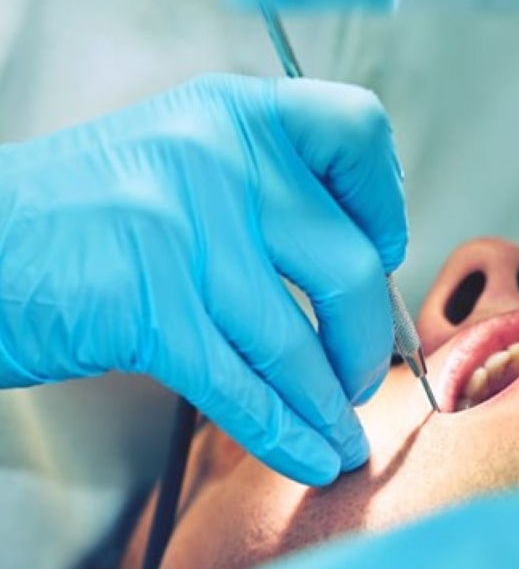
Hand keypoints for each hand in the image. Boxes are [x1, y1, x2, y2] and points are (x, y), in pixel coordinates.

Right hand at [0, 74, 406, 483]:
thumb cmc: (83, 217)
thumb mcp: (183, 162)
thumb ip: (268, 194)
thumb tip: (368, 274)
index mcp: (234, 111)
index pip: (357, 131)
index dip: (384, 201)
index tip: (381, 252)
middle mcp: (216, 156)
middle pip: (349, 263)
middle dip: (368, 340)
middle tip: (360, 374)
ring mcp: (180, 231)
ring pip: (299, 342)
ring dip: (329, 405)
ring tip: (343, 435)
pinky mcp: (147, 308)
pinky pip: (242, 389)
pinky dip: (285, 435)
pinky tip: (310, 458)